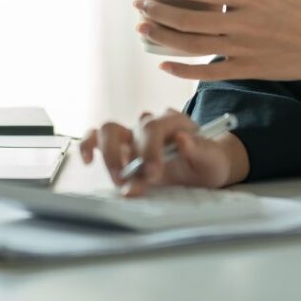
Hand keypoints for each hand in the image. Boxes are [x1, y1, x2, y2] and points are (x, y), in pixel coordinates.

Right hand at [79, 109, 234, 194]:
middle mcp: (151, 122)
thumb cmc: (208, 162)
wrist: (204, 167)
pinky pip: (97, 138)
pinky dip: (88, 145)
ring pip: (110, 130)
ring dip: (109, 155)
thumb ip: (198, 150)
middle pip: (131, 128)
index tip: (153, 173)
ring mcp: (133, 133)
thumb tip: (181, 139)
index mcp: (174, 121)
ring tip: (118, 179)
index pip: (155, 127)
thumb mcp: (212, 159)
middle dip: (131, 155)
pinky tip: (88, 160)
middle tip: (132, 180)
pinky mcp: (121, 146)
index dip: (150, 149)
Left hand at [135, 0, 300, 82]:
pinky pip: (208, 72)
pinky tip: (163, 62)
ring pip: (193, 46)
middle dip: (158, 10)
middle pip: (189, 19)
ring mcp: (243, 50)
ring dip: (163, 36)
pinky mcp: (247, 71)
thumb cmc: (297, 12)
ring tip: (142, 27)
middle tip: (139, 4)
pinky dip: (182, 70)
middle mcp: (242, 24)